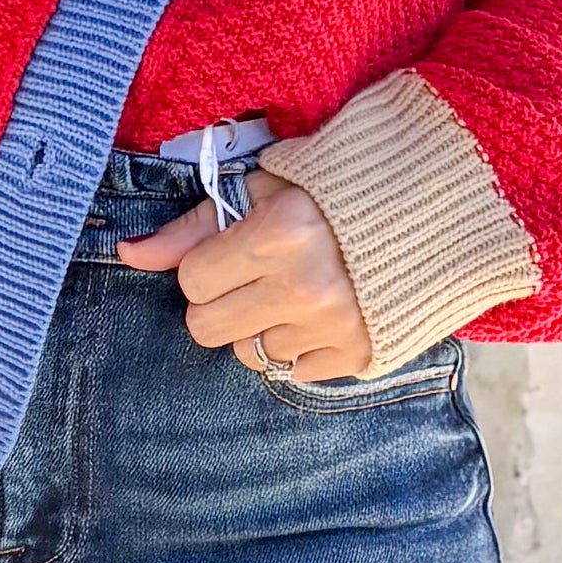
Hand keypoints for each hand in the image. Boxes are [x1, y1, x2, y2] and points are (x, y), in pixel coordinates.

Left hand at [115, 165, 370, 382]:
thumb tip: (129, 254)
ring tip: (297, 291)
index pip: (192, 280)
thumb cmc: (336, 191)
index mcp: (278, 233)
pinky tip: (321, 313)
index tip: (235, 251)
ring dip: (262, 327)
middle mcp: (304, 286)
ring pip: (249, 355)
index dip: (206, 266)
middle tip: (256, 278)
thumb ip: (194, 225)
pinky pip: (293, 372)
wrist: (432, 211)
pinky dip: (300, 348)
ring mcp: (333, 326)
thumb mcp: (264, 190)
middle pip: (206, 329)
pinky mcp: (358, 354)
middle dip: (220, 304)